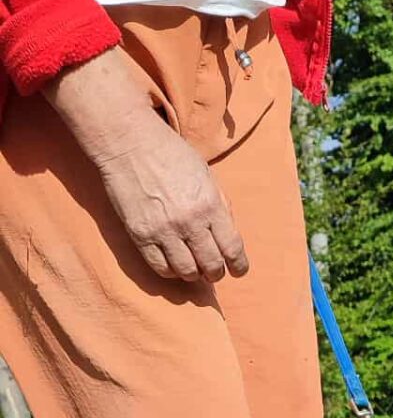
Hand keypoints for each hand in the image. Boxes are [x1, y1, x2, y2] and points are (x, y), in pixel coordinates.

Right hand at [44, 49, 248, 283]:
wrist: (129, 142)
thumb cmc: (170, 154)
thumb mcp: (206, 174)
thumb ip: (220, 205)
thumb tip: (229, 236)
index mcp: (210, 204)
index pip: (232, 249)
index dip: (239, 266)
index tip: (238, 270)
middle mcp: (190, 221)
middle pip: (212, 266)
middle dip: (216, 272)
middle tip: (214, 270)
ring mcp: (164, 230)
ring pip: (187, 272)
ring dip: (194, 274)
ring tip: (193, 267)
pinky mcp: (141, 235)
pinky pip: (161, 268)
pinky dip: (171, 271)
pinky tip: (173, 264)